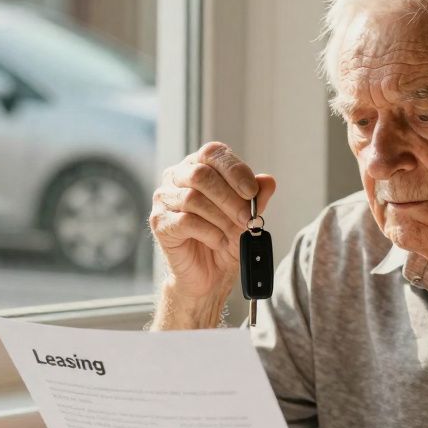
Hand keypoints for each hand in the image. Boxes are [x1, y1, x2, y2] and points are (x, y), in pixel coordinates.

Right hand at [149, 142, 276, 302]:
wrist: (209, 273)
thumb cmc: (225, 238)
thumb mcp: (247, 216)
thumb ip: (257, 197)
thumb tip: (268, 181)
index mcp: (198, 165)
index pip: (213, 153)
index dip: (234, 170)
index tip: (252, 191)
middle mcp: (177, 177)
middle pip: (201, 175)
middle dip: (229, 198)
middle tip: (247, 219)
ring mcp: (165, 199)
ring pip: (192, 198)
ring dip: (220, 218)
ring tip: (232, 234)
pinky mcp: (160, 223)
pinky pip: (185, 221)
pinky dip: (208, 233)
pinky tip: (218, 241)